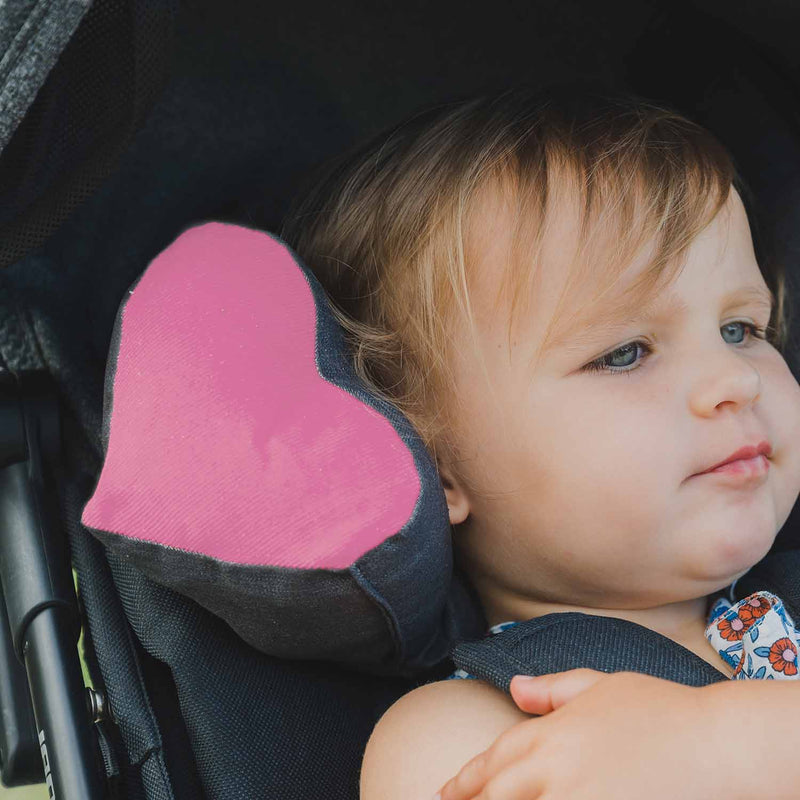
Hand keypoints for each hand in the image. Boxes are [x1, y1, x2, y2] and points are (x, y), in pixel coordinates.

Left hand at [434, 669, 735, 799]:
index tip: (444, 792)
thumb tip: (515, 688)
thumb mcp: (601, 685)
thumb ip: (552, 690)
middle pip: (497, 795)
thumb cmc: (660, 709)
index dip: (464, 781)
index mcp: (549, 732)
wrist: (715, 743)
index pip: (493, 762)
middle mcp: (554, 768)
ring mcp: (576, 799)